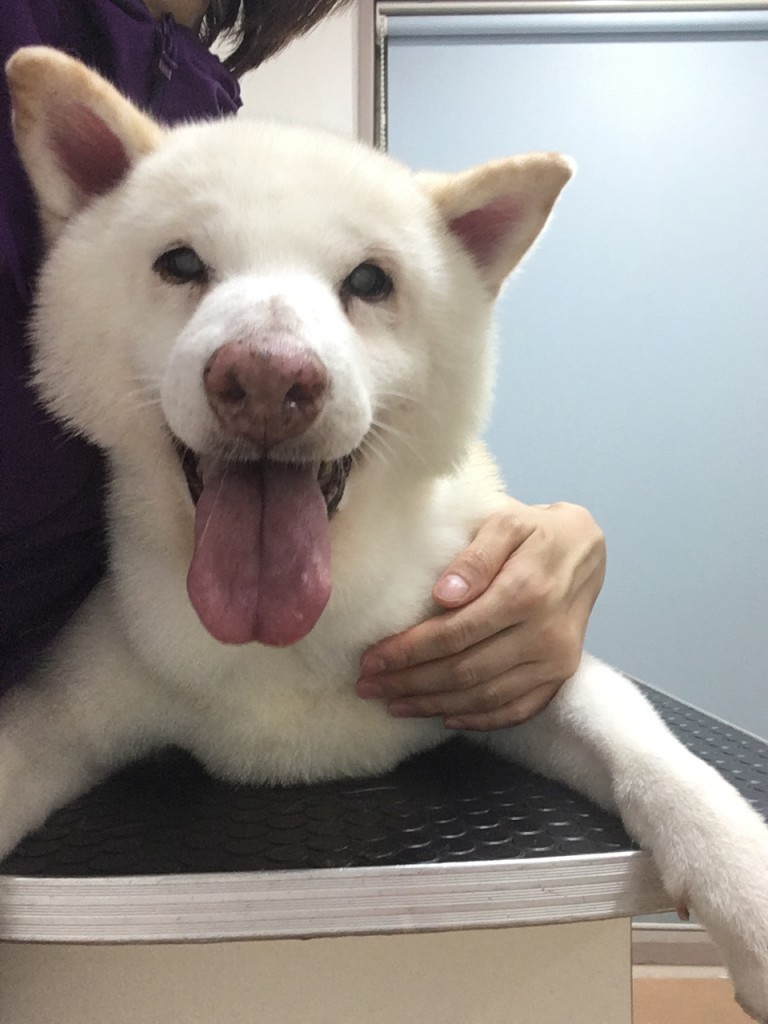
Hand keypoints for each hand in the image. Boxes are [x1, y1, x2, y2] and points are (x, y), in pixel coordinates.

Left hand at [356, 499, 605, 729]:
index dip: (410, 651)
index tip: (372, 660)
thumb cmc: (536, 531)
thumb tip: (444, 595)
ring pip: (486, 695)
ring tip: (395, 704)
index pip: (457, 633)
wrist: (586, 549)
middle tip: (369, 687)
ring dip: (435, 705)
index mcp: (526, 592)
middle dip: (411, 682)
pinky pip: (518, 709)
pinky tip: (445, 717)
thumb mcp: (506, 522)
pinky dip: (479, 718)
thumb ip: (476, 556)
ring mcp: (556, 660)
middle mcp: (545, 634)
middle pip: (466, 670)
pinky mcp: (561, 674)